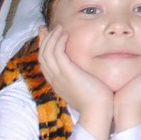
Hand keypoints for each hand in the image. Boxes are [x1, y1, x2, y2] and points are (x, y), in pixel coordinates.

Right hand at [39, 24, 114, 139]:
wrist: (98, 112)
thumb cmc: (96, 101)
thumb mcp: (83, 87)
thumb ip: (80, 78)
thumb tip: (85, 71)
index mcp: (57, 83)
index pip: (45, 62)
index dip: (44, 48)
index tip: (47, 36)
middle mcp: (55, 79)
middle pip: (42, 56)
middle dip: (44, 40)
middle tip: (47, 28)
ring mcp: (59, 76)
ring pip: (47, 52)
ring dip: (52, 37)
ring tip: (59, 28)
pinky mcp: (67, 73)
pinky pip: (57, 53)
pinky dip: (58, 41)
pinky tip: (65, 34)